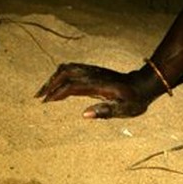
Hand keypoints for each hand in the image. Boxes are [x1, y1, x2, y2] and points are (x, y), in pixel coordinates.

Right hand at [36, 62, 154, 118]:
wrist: (143, 84)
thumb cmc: (135, 100)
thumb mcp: (125, 109)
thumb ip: (105, 111)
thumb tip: (83, 114)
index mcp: (98, 85)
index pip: (71, 86)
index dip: (57, 93)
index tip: (46, 102)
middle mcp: (93, 75)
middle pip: (65, 73)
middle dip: (49, 84)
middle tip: (38, 97)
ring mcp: (93, 71)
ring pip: (67, 68)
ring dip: (53, 78)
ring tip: (43, 91)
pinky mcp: (93, 71)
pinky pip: (72, 68)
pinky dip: (60, 75)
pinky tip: (56, 84)